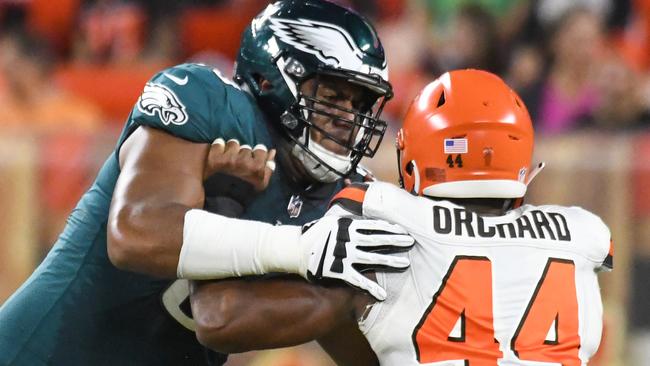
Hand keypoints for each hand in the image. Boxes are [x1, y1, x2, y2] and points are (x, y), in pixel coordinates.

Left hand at [204, 138, 275, 190]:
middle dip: (244, 153)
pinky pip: (219, 144)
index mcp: (256, 168)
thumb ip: (268, 168)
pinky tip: (219, 154)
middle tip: (240, 162)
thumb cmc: (244, 195)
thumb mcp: (260, 184)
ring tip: (229, 158)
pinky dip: (219, 147)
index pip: (261, 149)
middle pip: (246, 147)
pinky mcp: (214, 159)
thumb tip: (272, 152)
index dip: (257, 154)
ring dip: (232, 149)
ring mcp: (228, 159)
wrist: (222, 204)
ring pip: (234, 143)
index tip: (254, 158)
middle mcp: (244, 162)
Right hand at [299, 216, 413, 300]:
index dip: (389, 228)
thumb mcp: (333, 220)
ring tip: (405, 263)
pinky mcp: (338, 271)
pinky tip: (382, 294)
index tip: (404, 230)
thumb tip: (366, 214)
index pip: (373, 226)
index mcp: (347, 226)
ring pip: (371, 258)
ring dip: (389, 261)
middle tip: (411, 242)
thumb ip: (350, 220)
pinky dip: (370, 287)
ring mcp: (343, 256)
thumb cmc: (316, 233)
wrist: (296, 249)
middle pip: (376, 240)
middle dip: (395, 241)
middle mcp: (348, 240)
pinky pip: (357, 280)